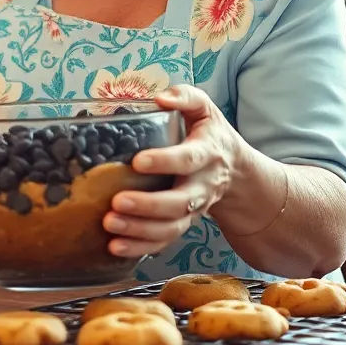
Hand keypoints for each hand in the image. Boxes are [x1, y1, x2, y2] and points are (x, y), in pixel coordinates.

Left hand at [103, 85, 244, 257]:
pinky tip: (115, 246)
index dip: (165, 162)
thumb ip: (185, 97)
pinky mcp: (182, 224)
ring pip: (172, 227)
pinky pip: (164, 241)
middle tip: (117, 202)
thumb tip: (160, 97)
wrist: (234, 172)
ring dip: (140, 230)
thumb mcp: (204, 110)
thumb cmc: (210, 136)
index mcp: (207, 154)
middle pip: (180, 202)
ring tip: (110, 225)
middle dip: (148, 205)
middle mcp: (202, 186)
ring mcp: (193, 209)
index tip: (137, 161)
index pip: (188, 159)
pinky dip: (140, 247)